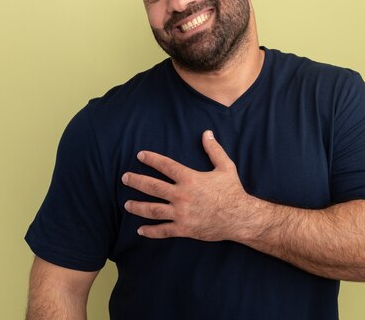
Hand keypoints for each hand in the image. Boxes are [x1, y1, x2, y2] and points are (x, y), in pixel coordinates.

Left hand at [122, 130, 258, 240]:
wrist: (240, 217)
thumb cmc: (233, 191)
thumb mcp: (225, 167)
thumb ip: (214, 150)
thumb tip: (206, 133)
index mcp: (190, 179)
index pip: (165, 166)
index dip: (151, 159)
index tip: (140, 155)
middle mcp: (182, 195)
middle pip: (152, 187)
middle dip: (136, 181)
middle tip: (125, 177)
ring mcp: (181, 213)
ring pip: (153, 209)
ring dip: (137, 206)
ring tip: (126, 204)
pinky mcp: (184, 228)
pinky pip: (163, 230)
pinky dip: (150, 231)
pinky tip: (140, 230)